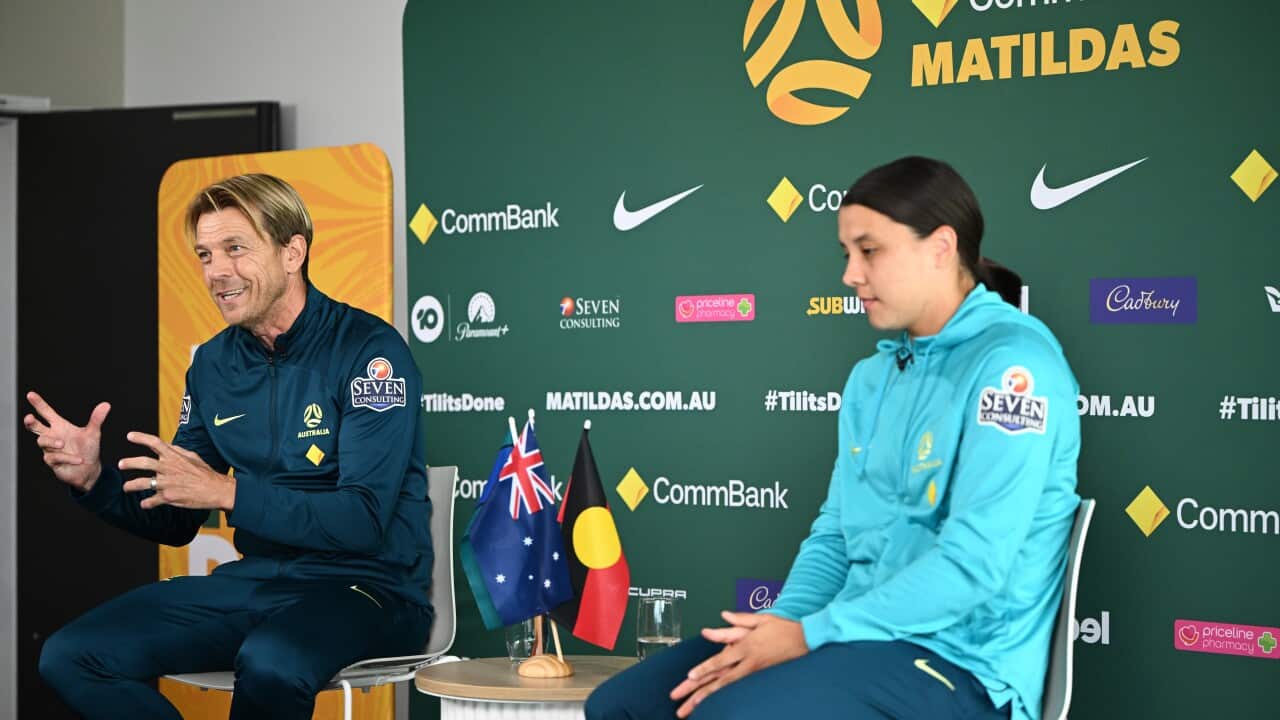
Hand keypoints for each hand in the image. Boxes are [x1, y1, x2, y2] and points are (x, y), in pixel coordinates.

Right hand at [23, 391, 109, 491]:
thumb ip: (97, 419)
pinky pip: (55, 458)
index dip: (38, 404)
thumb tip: (106, 404)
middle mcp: (52, 436)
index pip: (46, 413)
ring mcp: (50, 449)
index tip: (30, 394)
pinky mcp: (53, 462)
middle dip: (31, 422)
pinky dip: (67, 458)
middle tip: (29, 417)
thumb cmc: (88, 448)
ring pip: (42, 441)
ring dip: (51, 441)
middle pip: (35, 427)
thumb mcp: (93, 433)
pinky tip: (79, 460)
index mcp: (60, 426)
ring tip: (62, 443)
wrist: (89, 469)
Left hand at [119, 432, 234, 510]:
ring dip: (131, 485)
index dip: (141, 438)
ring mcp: (168, 483)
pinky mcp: (169, 497)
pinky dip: (146, 503)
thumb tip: (168, 446)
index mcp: (174, 457)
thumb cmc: (206, 473)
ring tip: (126, 487)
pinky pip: (152, 501)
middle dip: (129, 463)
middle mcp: (169, 468)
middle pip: (143, 462)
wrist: (216, 490)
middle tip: (120, 464)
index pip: (155, 442)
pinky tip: (144, 504)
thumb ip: (178, 451)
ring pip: (143, 483)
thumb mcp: (194, 457)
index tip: (130, 435)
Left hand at [670, 611, 807, 717]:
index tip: (689, 677)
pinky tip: (713, 707)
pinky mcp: (761, 678)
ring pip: (726, 690)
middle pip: (718, 681)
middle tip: (678, 700)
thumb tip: (723, 615)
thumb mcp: (761, 619)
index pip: (720, 661)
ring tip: (688, 709)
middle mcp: (748, 663)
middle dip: (696, 692)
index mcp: (746, 647)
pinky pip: (739, 691)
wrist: (808, 640)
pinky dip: (724, 699)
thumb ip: (740, 620)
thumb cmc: (784, 628)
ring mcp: (755, 673)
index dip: (704, 669)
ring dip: (706, 700)